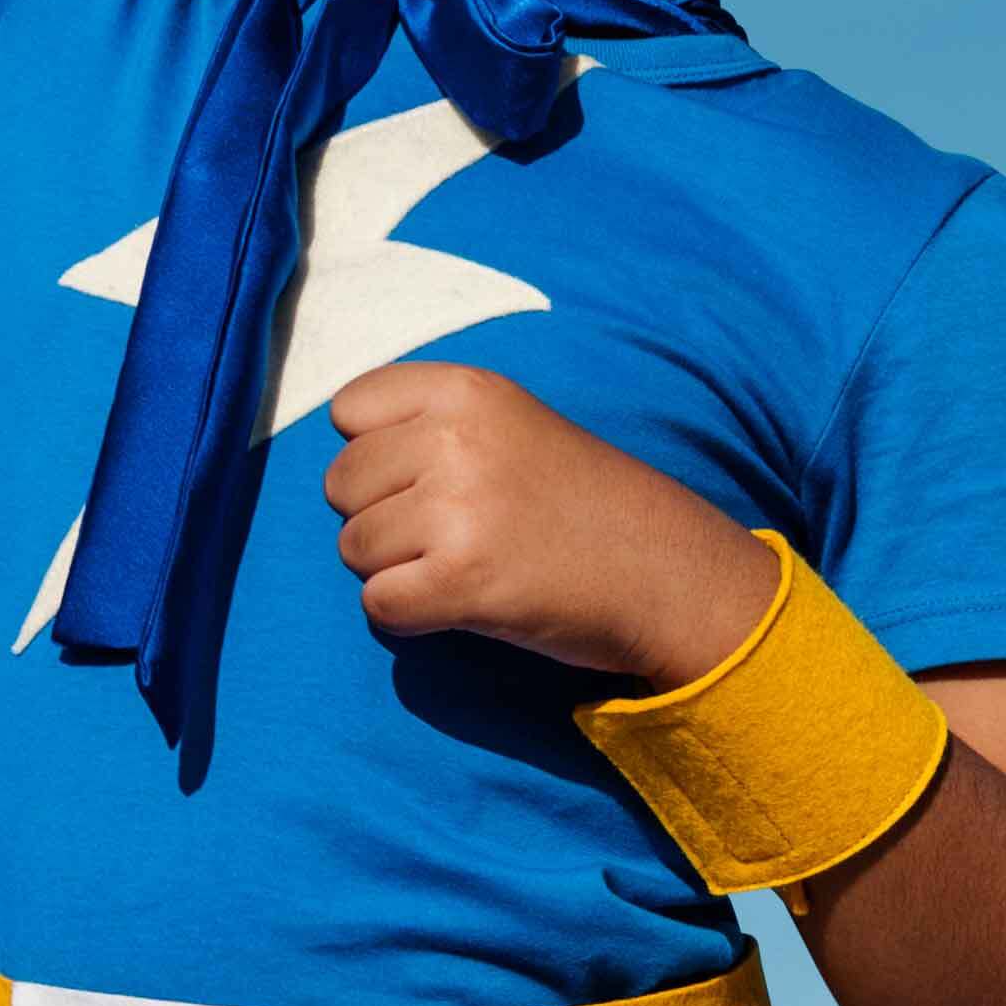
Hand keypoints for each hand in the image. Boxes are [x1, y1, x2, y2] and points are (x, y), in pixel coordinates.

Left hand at [321, 362, 787, 682]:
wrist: (668, 574)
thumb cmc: (580, 502)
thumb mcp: (511, 424)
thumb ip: (429, 422)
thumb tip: (337, 451)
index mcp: (466, 390)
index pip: (348, 409)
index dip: (373, 453)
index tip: (423, 478)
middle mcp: (455, 439)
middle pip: (341, 482)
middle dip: (380, 516)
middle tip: (451, 533)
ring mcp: (458, 509)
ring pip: (353, 547)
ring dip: (395, 569)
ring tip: (463, 566)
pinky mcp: (462, 580)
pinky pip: (378, 603)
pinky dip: (408, 616)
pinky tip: (458, 605)